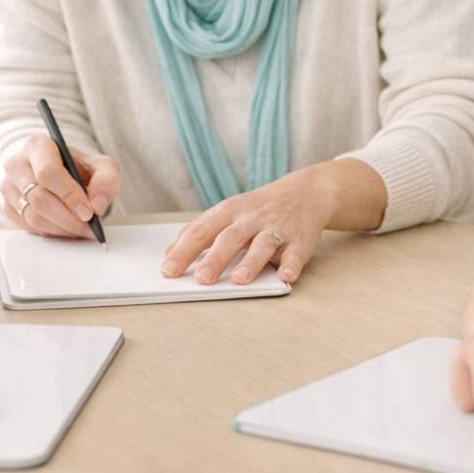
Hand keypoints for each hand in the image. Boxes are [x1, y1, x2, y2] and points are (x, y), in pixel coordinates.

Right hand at [0, 134, 120, 238]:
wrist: (62, 176)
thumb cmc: (80, 168)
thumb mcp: (101, 166)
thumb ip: (107, 180)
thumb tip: (97, 204)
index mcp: (38, 146)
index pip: (48, 172)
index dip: (69, 195)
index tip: (88, 212)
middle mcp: (16, 164)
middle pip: (38, 197)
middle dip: (68, 218)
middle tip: (89, 227)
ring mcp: (8, 186)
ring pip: (33, 216)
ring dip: (61, 228)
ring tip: (81, 229)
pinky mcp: (7, 206)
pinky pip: (28, 227)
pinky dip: (51, 232)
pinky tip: (66, 228)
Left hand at [159, 168, 330, 286]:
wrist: (305, 192)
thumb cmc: (258, 208)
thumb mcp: (227, 211)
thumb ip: (200, 230)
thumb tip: (168, 253)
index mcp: (228, 212)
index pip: (201, 231)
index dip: (184, 250)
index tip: (167, 271)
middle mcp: (251, 218)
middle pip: (230, 238)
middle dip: (215, 258)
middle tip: (201, 279)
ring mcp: (277, 228)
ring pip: (262, 244)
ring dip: (251, 262)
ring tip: (239, 280)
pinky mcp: (299, 240)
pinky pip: (295, 254)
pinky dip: (291, 265)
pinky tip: (285, 276)